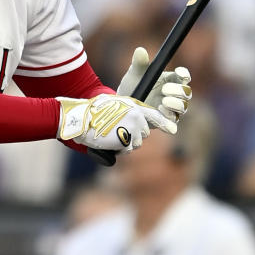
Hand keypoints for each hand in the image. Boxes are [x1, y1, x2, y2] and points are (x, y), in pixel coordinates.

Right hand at [57, 93, 176, 152]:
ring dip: (126, 144)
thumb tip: (135, 120)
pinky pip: (127, 150)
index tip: (173, 130)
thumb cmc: (92, 111)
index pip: (155, 116)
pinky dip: (119, 150)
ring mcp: (132, 129)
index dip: (165, 123)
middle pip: (144, 133)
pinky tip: (109, 142)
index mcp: (134, 106)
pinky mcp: (126, 141)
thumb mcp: (113, 104)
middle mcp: (136, 117)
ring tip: (112, 136)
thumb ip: (127, 111)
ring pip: (136, 144)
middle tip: (118, 132)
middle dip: (134, 136)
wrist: (81, 120)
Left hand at [117, 46, 191, 122]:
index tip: (179, 73)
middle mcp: (174, 95)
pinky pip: (173, 124)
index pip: (183, 76)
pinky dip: (170, 121)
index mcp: (170, 80)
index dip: (184, 74)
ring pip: (183, 108)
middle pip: (186, 92)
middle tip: (165, 89)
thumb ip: (139, 62)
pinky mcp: (165, 122)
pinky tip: (162, 114)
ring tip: (163, 102)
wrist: (123, 105)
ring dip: (176, 104)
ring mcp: (171, 109)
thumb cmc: (133, 85)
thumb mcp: (134, 73)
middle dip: (178, 91)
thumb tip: (140, 50)